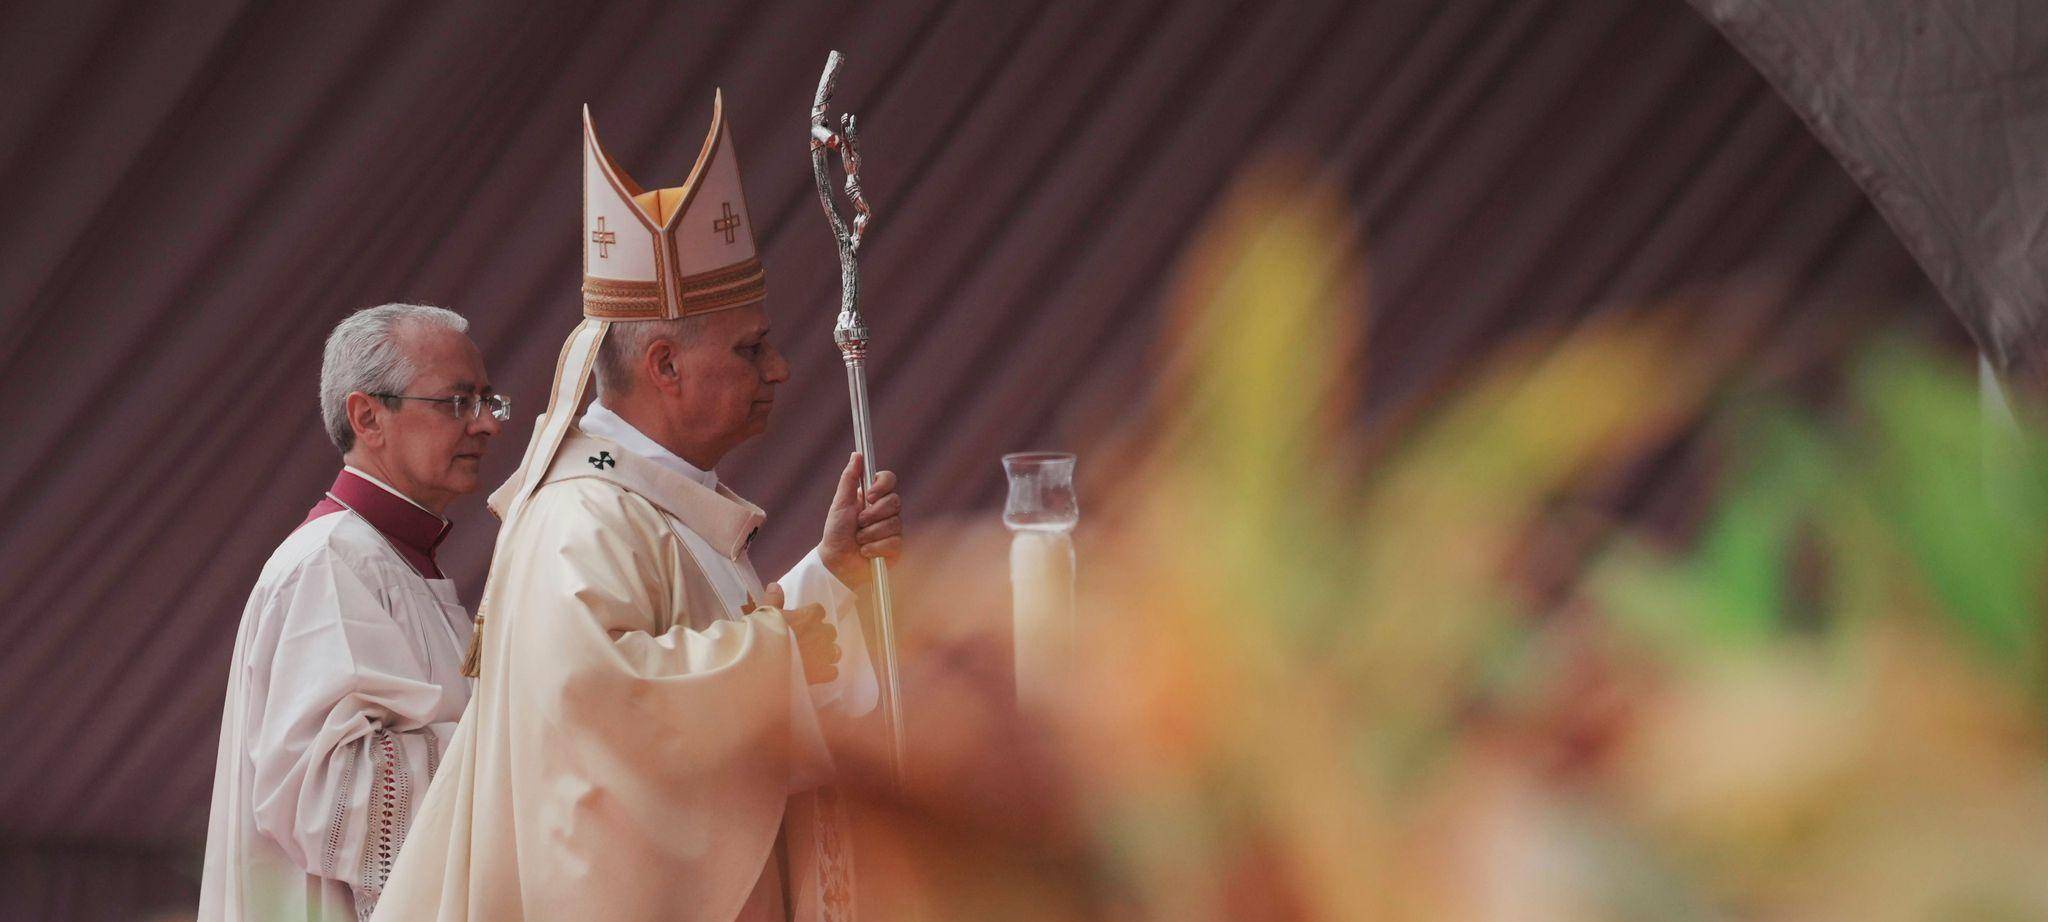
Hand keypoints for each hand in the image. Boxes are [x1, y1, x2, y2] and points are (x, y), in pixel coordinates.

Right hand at [745, 584, 839, 685]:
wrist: (763, 662)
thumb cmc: (762, 635)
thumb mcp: (765, 614)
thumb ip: (773, 600)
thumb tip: (775, 585)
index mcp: (808, 616)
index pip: (819, 611)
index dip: (811, 617)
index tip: (804, 622)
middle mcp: (820, 633)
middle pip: (829, 631)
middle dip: (821, 636)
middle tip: (808, 642)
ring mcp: (823, 654)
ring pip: (835, 651)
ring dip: (826, 653)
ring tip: (815, 659)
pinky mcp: (822, 673)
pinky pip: (833, 671)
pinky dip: (826, 672)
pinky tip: (816, 674)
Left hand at [818, 452, 902, 587]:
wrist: (837, 563)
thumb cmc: (836, 533)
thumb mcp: (840, 504)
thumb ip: (849, 479)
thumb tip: (856, 454)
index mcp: (873, 497)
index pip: (889, 480)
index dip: (882, 485)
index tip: (869, 495)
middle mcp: (886, 511)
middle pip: (895, 501)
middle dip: (873, 514)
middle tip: (859, 523)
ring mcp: (893, 529)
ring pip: (894, 523)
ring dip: (870, 533)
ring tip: (859, 540)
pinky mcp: (896, 547)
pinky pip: (894, 542)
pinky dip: (875, 547)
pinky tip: (866, 552)